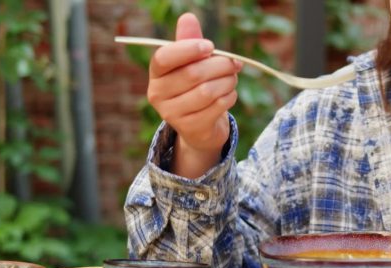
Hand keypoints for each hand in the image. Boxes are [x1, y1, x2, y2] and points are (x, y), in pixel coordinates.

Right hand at [147, 13, 242, 177]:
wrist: (200, 126)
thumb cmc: (195, 87)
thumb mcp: (191, 63)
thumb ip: (190, 42)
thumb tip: (188, 17)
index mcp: (156, 73)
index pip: (164, 58)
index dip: (188, 49)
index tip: (210, 46)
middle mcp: (158, 94)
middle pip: (192, 74)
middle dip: (219, 65)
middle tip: (234, 63)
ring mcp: (172, 114)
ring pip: (207, 92)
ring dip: (227, 82)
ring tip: (232, 78)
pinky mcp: (190, 128)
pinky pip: (216, 107)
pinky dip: (229, 97)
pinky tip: (230, 94)